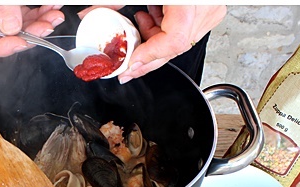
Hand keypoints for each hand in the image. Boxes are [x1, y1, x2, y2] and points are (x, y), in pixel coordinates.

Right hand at [0, 5, 64, 56]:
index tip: (22, 42)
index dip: (2, 48)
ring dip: (42, 22)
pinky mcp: (15, 4)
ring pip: (24, 26)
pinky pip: (30, 14)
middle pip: (8, 36)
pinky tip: (53, 7)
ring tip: (55, 15)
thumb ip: (3, 8)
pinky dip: (43, 11)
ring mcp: (2, 9)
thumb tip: (12, 29)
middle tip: (47, 26)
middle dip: (30, 33)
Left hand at [82, 6, 225, 82]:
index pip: (174, 41)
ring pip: (181, 40)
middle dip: (146, 58)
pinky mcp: (210, 8)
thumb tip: (89, 15)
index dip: (149, 56)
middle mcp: (205, 8)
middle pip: (176, 47)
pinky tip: (153, 14)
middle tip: (125, 67)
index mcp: (189, 1)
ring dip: (155, 39)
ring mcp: (210, 10)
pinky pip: (187, 29)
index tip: (129, 64)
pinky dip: (165, 27)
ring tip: (139, 22)